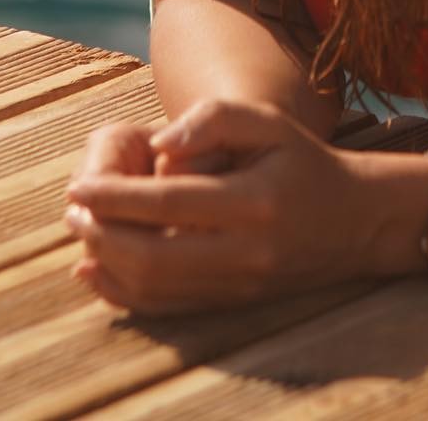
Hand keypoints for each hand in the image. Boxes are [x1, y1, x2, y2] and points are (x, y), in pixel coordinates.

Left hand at [63, 98, 390, 315]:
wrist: (355, 220)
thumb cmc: (303, 160)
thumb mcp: (269, 122)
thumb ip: (213, 119)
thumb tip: (159, 144)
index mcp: (254, 200)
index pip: (170, 202)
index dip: (116, 196)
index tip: (78, 186)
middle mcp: (247, 251)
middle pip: (155, 255)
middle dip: (102, 234)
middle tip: (72, 212)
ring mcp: (240, 285)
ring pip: (157, 289)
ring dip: (108, 265)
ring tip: (82, 235)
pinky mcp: (234, 303)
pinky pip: (170, 309)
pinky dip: (126, 295)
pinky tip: (99, 272)